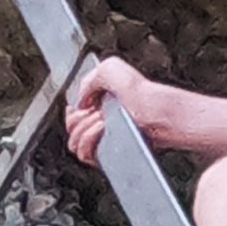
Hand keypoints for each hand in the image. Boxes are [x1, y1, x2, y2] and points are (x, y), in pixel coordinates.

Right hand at [65, 51, 207, 163]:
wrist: (156, 111)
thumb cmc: (141, 92)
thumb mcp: (110, 68)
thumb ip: (86, 80)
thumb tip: (79, 103)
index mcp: (99, 108)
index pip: (72, 116)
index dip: (73, 110)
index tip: (80, 105)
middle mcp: (99, 126)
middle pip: (70, 129)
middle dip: (78, 117)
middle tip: (95, 110)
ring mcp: (103, 143)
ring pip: (73, 143)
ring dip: (82, 128)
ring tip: (102, 119)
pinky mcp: (108, 157)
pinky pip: (83, 155)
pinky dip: (87, 139)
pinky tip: (102, 127)